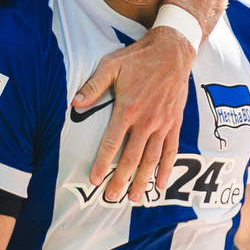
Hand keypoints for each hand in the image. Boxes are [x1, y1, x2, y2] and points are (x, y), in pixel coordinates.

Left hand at [69, 24, 196, 203]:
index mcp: (127, 109)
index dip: (103, 164)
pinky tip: (160, 184)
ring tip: (134, 198)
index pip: (112, 143)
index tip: (95, 180)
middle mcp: (146, 121)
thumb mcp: (111, 66)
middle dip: (121, 180)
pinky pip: (171, 150)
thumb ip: (93, 86)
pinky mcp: (175, 123)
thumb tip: (74, 104)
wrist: (172, 51)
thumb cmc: (138, 58)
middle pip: (132, 158)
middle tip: (112, 198)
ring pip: (152, 159)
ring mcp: (163, 124)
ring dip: (143, 181)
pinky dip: (166, 169)